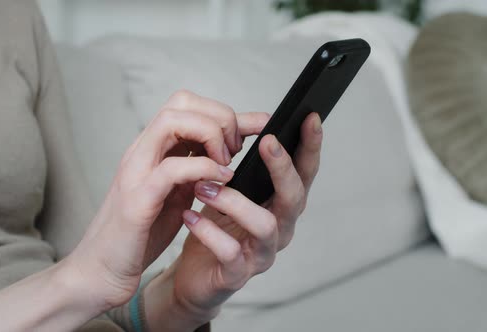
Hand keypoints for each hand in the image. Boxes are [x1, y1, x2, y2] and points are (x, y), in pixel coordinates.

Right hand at [61, 90, 267, 311]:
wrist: (100, 271)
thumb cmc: (140, 233)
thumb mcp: (175, 193)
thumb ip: (195, 169)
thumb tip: (227, 152)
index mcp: (151, 149)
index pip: (185, 103)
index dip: (223, 111)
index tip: (251, 130)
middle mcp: (141, 152)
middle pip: (181, 102)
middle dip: (219, 118)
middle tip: (236, 150)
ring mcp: (135, 173)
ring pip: (172, 122)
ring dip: (210, 136)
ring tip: (227, 163)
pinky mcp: (136, 201)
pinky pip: (171, 168)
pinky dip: (203, 168)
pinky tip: (222, 182)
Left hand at [144, 112, 322, 330]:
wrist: (192, 274)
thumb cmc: (214, 227)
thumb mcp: (228, 189)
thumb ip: (241, 163)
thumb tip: (253, 122)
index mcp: (279, 205)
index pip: (303, 172)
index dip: (311, 146)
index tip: (310, 116)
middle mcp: (279, 229)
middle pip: (295, 197)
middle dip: (284, 168)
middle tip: (267, 142)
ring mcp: (261, 253)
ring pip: (264, 224)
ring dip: (235, 200)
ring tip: (204, 185)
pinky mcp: (237, 274)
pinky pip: (230, 253)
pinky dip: (208, 232)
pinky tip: (190, 216)